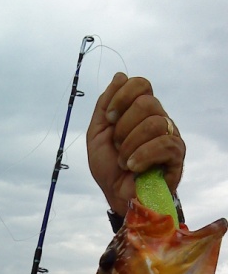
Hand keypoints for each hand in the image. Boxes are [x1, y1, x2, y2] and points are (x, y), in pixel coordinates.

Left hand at [86, 73, 185, 215]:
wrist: (116, 197)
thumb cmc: (109, 168)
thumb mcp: (97, 135)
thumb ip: (104, 105)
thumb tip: (120, 75)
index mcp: (140, 111)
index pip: (141, 84)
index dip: (122, 96)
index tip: (109, 118)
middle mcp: (157, 118)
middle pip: (147, 102)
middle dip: (123, 126)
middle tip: (117, 145)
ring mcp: (169, 135)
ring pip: (155, 123)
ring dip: (130, 145)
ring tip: (124, 162)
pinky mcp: (177, 154)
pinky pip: (164, 144)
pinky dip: (142, 155)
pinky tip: (133, 167)